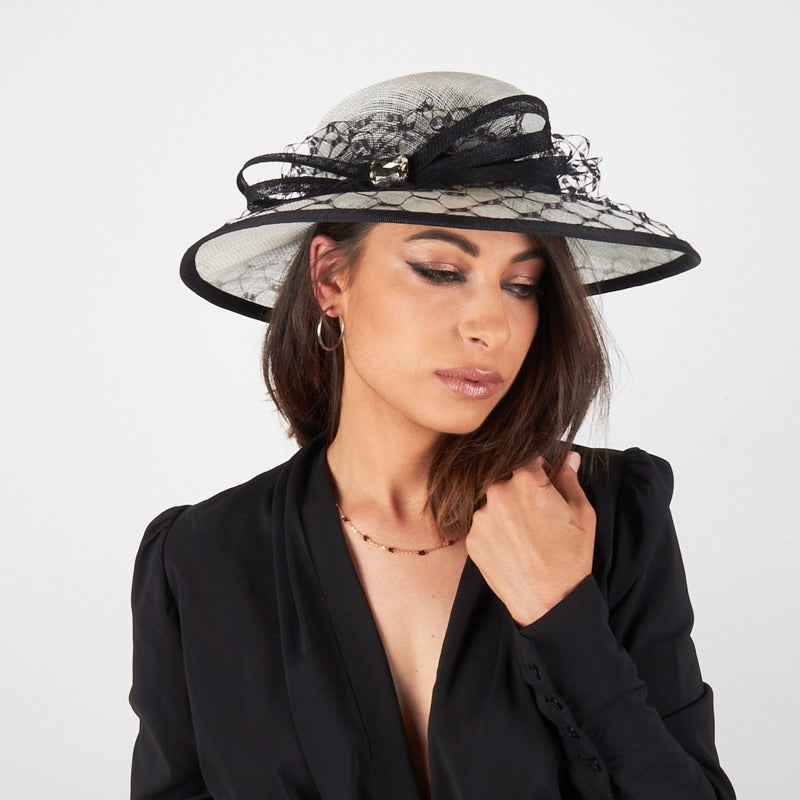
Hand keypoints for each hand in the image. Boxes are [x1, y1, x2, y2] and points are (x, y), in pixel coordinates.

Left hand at [464, 451, 596, 626]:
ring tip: (525, 536)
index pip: (528, 459)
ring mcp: (481, 517)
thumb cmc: (570, 559)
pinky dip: (496, 531)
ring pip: (493, 502)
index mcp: (526, 481)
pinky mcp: (471, 538)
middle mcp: (498, 493)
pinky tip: (513, 547)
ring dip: (505, 511)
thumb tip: (569, 458)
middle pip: (507, 480)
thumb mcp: (581, 515)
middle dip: (520, 491)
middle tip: (537, 515)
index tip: (545, 483)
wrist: (549, 603)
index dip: (539, 470)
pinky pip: (483, 525)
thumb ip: (569, 480)